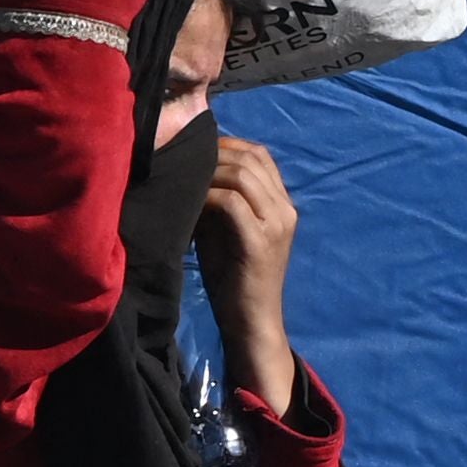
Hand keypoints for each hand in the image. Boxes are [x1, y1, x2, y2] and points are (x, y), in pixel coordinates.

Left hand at [198, 138, 301, 418]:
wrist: (250, 322)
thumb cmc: (234, 278)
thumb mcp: (227, 229)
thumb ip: (219, 199)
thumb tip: (188, 167)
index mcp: (282, 205)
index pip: (260, 155)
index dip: (227, 144)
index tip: (194, 148)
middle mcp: (285, 210)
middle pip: (251, 157)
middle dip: (213, 152)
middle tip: (181, 157)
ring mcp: (276, 225)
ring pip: (242, 174)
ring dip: (207, 171)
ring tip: (183, 178)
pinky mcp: (259, 242)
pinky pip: (232, 202)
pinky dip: (206, 195)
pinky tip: (188, 203)